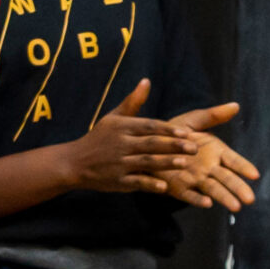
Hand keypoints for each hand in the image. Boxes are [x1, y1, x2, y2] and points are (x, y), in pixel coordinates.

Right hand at [63, 81, 260, 209]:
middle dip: (173, 145)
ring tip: (185, 163)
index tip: (187, 133)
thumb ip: (133, 102)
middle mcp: (121, 144)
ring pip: (145, 162)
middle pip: (151, 144)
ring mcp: (118, 163)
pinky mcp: (116, 181)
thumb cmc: (98, 138)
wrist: (74, 162)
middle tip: (195, 147)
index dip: (168, 130)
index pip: (149, 126)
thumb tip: (146, 81)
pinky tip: (164, 187)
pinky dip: (149, 184)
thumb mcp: (113, 117)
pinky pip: (135, 182)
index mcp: (122, 127)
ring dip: (165, 163)